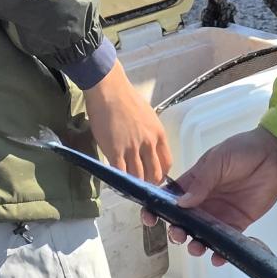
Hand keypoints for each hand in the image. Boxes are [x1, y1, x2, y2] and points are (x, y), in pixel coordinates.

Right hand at [85, 62, 172, 182]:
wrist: (109, 91)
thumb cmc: (127, 99)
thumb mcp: (148, 116)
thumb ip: (150, 134)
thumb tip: (147, 147)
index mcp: (159, 135)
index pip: (167, 163)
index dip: (161, 175)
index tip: (154, 178)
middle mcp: (149, 144)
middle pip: (154, 174)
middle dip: (149, 184)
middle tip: (141, 187)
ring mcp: (132, 149)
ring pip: (138, 177)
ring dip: (133, 185)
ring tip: (127, 187)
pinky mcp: (115, 152)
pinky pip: (120, 174)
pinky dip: (118, 181)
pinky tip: (115, 182)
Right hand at [144, 128, 276, 265]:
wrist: (274, 154)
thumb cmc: (243, 150)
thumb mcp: (218, 160)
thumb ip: (201, 182)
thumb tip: (182, 203)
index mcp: (194, 183)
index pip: (169, 198)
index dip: (156, 209)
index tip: (149, 218)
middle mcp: (203, 201)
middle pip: (182, 222)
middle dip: (175, 231)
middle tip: (179, 234)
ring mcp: (220, 214)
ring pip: (201, 235)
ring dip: (194, 245)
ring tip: (196, 247)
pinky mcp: (238, 224)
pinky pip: (225, 242)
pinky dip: (219, 253)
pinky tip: (217, 257)